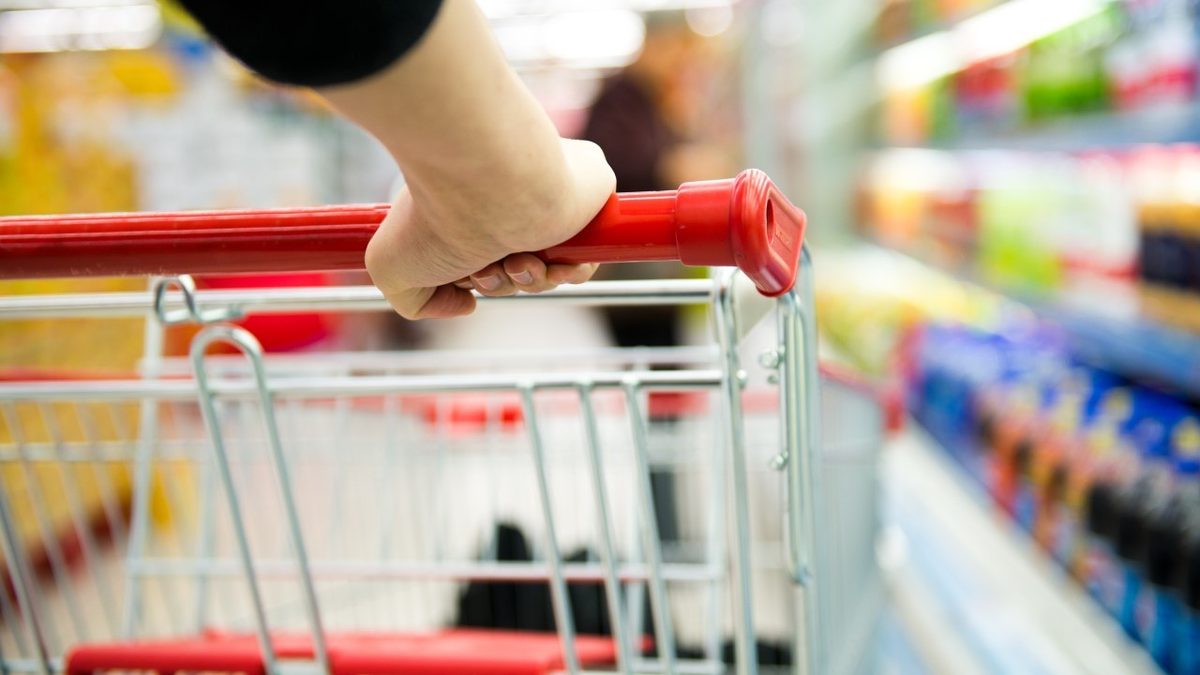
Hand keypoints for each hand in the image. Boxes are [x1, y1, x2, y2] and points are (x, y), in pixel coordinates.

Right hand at [364, 138, 615, 318]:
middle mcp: (506, 200)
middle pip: (515, 269)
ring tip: (515, 260)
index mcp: (467, 206)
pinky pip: (585, 258)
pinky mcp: (588, 198)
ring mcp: (547, 198)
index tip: (464, 276)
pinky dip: (568, 274)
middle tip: (486, 268)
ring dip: (529, 281)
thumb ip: (415, 301)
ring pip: (549, 269)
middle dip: (500, 283)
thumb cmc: (436, 215)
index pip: (481, 257)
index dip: (476, 280)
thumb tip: (467, 305)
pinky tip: (547, 262)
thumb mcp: (390, 268)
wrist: (489, 181)